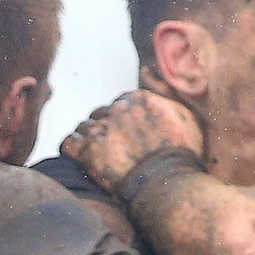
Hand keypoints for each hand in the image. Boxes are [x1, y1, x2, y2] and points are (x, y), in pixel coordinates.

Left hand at [61, 89, 204, 193]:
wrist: (170, 185)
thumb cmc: (184, 154)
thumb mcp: (185, 115)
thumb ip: (163, 89)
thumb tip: (145, 69)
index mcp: (138, 99)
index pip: (121, 102)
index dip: (124, 119)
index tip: (130, 135)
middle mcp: (118, 110)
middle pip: (101, 113)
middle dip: (106, 127)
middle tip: (115, 148)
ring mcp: (101, 130)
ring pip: (84, 127)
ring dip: (90, 138)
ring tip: (100, 155)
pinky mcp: (87, 153)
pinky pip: (68, 143)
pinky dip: (72, 149)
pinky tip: (79, 156)